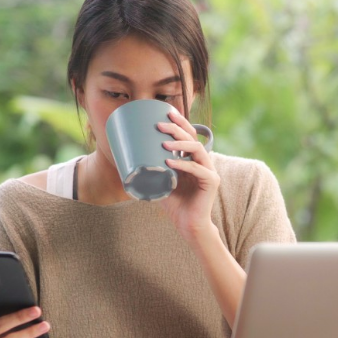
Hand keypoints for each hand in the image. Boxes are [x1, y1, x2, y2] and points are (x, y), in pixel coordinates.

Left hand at [157, 109, 220, 238]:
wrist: (188, 225)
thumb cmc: (175, 205)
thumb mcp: (160, 183)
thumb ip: (152, 170)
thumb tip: (126, 160)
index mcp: (193, 160)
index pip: (189, 135)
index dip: (180, 122)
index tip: (166, 112)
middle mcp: (203, 162)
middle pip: (193, 138)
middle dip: (177, 128)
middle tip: (160, 125)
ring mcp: (209, 171)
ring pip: (197, 149)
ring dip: (180, 144)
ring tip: (163, 142)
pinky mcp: (211, 182)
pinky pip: (197, 169)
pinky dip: (182, 165)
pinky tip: (170, 162)